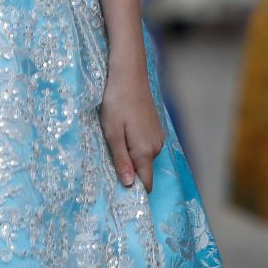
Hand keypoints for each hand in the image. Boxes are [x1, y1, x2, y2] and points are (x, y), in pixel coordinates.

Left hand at [99, 62, 165, 191]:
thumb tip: (129, 185)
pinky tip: (124, 132)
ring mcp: (158, 137)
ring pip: (144, 157)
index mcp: (145, 151)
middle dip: (129, 171)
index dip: (133, 190)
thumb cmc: (116, 102)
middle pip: (143, 171)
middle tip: (108, 160)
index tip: (118, 193)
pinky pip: (146, 145)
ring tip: (114, 141)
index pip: (146, 183)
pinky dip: (136, 145)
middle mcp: (156, 147)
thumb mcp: (112, 132)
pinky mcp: (156, 128)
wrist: (129, 74)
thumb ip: (121, 159)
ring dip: (131, 156)